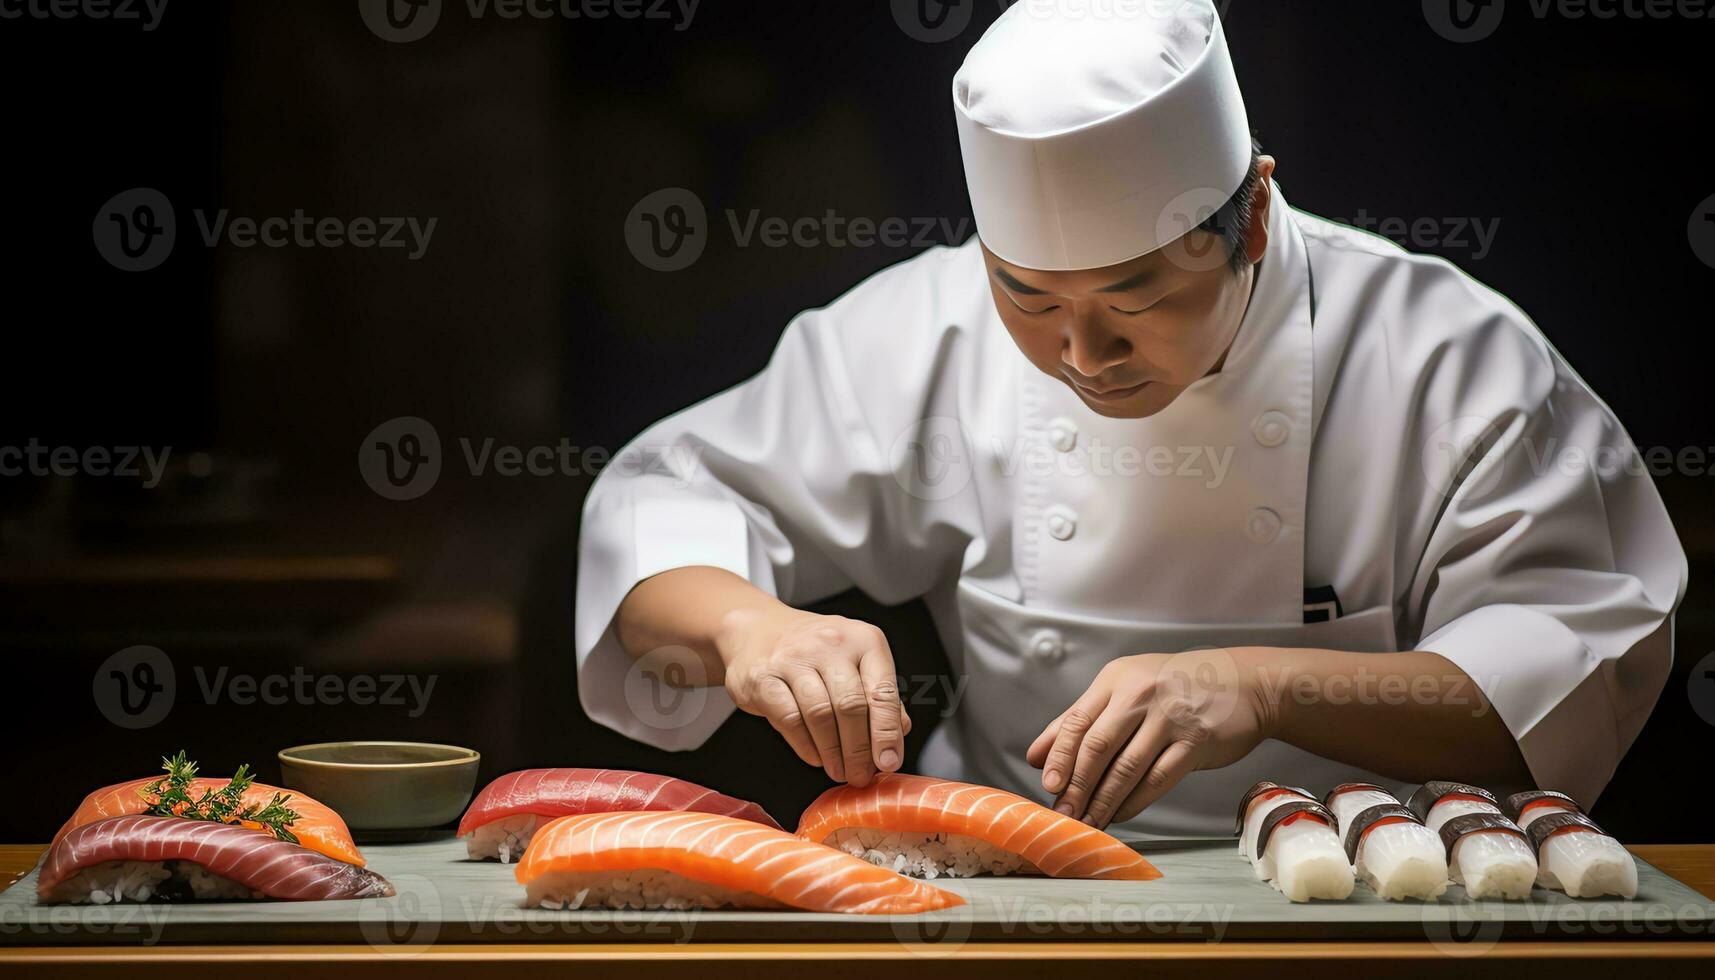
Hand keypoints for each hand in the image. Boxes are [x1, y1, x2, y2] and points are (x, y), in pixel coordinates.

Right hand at [717, 606, 910, 785]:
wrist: (757, 630)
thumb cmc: (816, 652)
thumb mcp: (856, 661)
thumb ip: (879, 695)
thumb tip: (900, 731)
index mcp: (864, 639)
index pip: (882, 692)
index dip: (886, 733)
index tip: (889, 762)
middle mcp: (831, 643)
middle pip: (851, 706)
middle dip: (859, 750)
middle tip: (860, 776)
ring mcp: (794, 658)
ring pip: (820, 714)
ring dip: (833, 752)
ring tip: (839, 771)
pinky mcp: (763, 677)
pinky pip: (789, 719)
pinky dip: (806, 746)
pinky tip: (815, 757)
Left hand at [1026, 649, 1270, 827]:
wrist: (1247, 682)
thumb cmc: (1178, 687)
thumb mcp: (1128, 688)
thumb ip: (1082, 718)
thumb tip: (1036, 755)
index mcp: (1117, 679)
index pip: (1077, 720)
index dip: (1059, 756)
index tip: (1046, 784)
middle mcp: (1141, 694)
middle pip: (1098, 746)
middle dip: (1076, 785)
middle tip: (1063, 812)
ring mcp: (1170, 717)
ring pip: (1127, 767)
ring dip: (1103, 800)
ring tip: (1088, 821)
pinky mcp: (1196, 741)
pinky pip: (1158, 778)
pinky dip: (1135, 801)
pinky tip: (1120, 814)